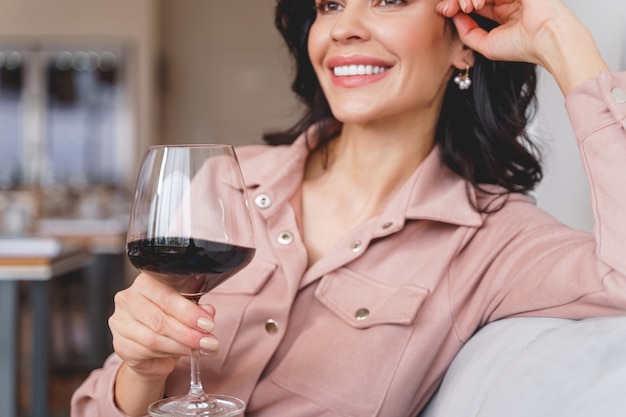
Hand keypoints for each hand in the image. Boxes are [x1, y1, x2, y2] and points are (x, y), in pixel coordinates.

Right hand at [109, 273, 218, 381]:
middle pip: (160, 319)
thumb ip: (197, 308)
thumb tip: (208, 312)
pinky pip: (146, 352)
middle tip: (208, 341)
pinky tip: (183, 354)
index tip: (208, 324)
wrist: (152, 348)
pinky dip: (169, 354)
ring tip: (200, 349)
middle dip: (188, 332)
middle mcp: (128, 298)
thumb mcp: (187, 310)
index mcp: (146, 282)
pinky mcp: (119, 344)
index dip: (189, 311)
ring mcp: (120, 321)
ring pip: (154, 338)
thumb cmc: (169, 320)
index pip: (166, 295)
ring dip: (182, 346)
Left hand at [436, 0, 609, 93]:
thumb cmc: (524, 46)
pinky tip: (478, 4)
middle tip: (448, 8)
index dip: (457, 5)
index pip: (475, 1)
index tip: (445, 12)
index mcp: (504, 11)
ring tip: (469, 8)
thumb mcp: (486, 45)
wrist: (548, 40)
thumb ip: (468, 33)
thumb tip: (455, 18)